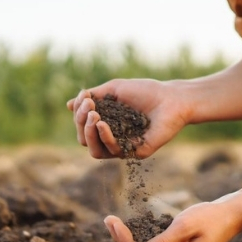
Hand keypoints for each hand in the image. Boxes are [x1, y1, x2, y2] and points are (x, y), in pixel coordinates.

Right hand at [66, 79, 189, 158]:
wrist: (171, 98)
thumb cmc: (145, 92)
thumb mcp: (114, 89)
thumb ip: (92, 97)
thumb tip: (69, 105)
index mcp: (106, 123)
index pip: (83, 126)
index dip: (78, 114)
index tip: (85, 97)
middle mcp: (112, 137)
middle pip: (84, 140)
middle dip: (80, 123)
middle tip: (89, 107)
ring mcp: (123, 147)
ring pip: (94, 151)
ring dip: (88, 133)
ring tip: (93, 116)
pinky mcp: (135, 152)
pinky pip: (112, 151)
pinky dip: (104, 137)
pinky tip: (102, 124)